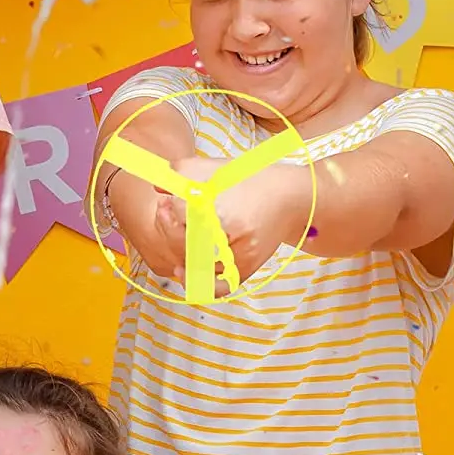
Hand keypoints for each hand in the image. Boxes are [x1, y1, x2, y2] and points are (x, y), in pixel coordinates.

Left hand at [165, 156, 308, 289]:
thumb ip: (183, 171)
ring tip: (175, 230)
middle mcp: (229, 238)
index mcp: (221, 210)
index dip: (168, 208)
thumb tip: (159, 187)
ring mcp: (238, 258)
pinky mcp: (245, 269)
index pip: (179, 214)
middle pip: (182, 241)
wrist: (294, 197)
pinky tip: (182, 271)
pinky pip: (216, 286)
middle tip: (164, 212)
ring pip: (194, 264)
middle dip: (167, 226)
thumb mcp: (216, 167)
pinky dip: (198, 281)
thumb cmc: (255, 180)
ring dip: (176, 248)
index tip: (166, 201)